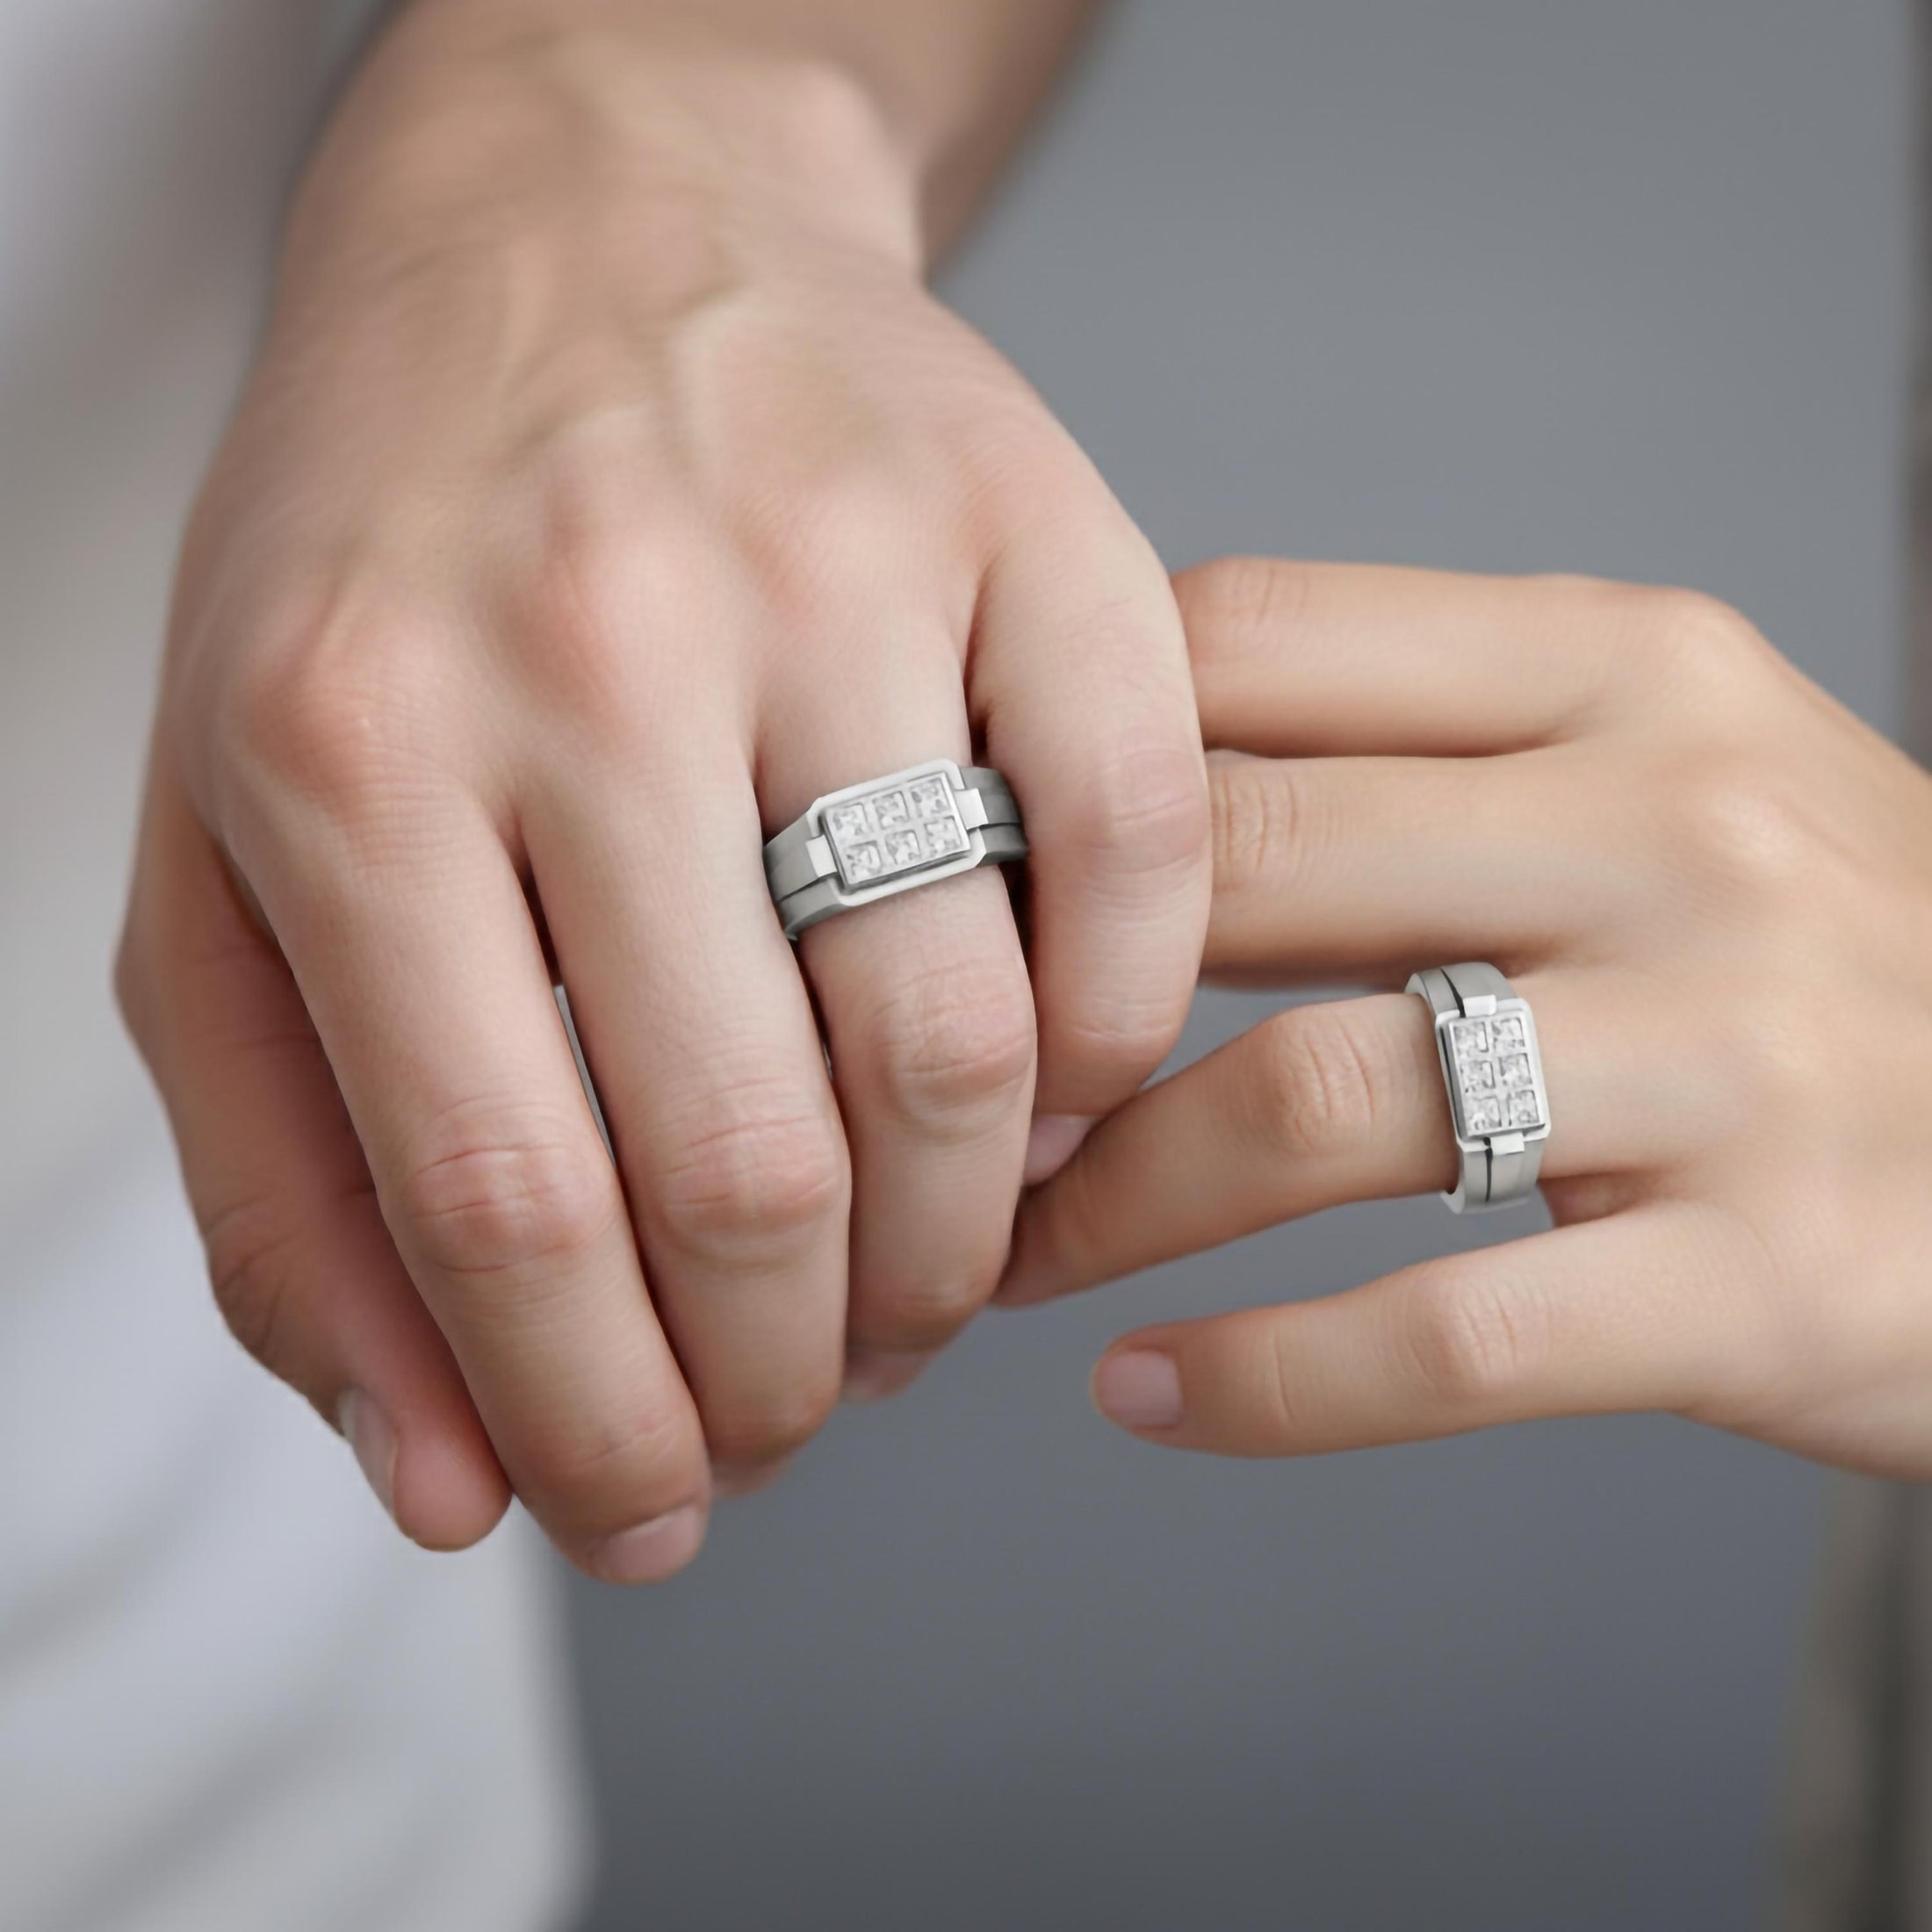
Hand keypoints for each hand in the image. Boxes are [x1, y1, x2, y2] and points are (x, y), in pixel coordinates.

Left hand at [116, 16, 1208, 1580]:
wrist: (584, 221)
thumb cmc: (393, 563)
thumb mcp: (228, 852)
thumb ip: (294, 1188)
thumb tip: (452, 1482)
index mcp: (348, 738)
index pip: (501, 1202)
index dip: (598, 1425)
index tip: (653, 1512)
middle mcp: (598, 637)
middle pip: (754, 1161)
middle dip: (791, 1377)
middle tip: (797, 1411)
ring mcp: (843, 563)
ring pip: (965, 1047)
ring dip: (953, 1257)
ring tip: (912, 1289)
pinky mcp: (1040, 521)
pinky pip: (1144, 866)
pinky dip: (1120, 1049)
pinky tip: (1047, 1104)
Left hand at [1003, 558, 1931, 1476]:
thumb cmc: (1832, 945)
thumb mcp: (1665, 772)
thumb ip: (1419, 757)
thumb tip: (1116, 801)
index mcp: (1624, 666)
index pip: (1243, 640)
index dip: (1047, 758)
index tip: (942, 868)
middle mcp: (1678, 823)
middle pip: (1240, 861)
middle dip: (1039, 995)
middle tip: (934, 1084)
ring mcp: (1737, 1049)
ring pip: (1311, 1102)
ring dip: (1106, 1199)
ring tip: (1003, 1255)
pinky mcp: (1774, 1273)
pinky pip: (1444, 1331)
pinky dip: (1260, 1382)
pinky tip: (1149, 1399)